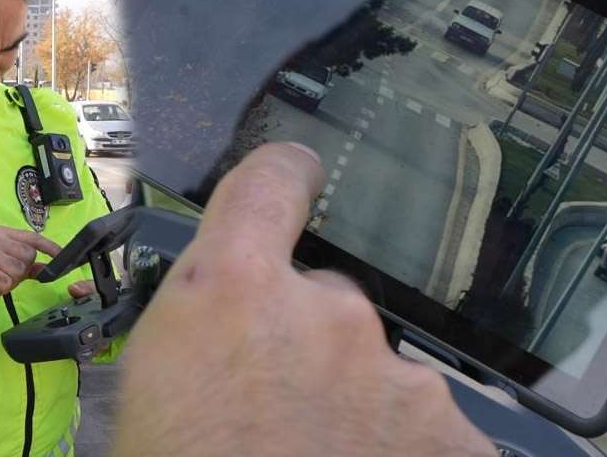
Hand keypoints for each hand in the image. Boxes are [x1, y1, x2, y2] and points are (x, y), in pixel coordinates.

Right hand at [0, 227, 61, 310]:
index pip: (33, 237)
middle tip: (5, 274)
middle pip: (28, 257)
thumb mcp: (12, 266)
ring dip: (10, 281)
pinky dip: (1, 288)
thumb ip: (31, 265)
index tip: (62, 255)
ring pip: (19, 271)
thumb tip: (52, 266)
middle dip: (21, 271)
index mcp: (3, 233)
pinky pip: (7, 283)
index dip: (49, 247)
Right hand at [114, 143, 495, 455]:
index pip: (272, 181)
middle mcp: (323, 314)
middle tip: (275, 413)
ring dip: (356, 404)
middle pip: (326, 298)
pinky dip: (402, 448)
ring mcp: (398, 378)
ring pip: (378, 368)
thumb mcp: (153, 387)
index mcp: (228, 291)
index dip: (285, 176)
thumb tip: (215, 321)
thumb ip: (200, 326)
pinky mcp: (453, 437)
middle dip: (307, 344)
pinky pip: (427, 423)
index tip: (297, 176)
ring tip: (315, 455)